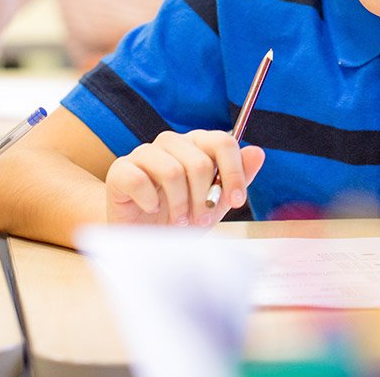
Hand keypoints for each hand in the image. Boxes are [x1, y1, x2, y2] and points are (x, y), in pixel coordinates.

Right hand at [105, 130, 264, 227]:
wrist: (142, 239)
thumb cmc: (180, 218)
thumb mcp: (215, 204)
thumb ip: (236, 178)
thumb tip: (258, 152)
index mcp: (196, 145)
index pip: (223, 141)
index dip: (234, 172)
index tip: (237, 201)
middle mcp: (170, 143)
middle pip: (198, 161)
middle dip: (204, 198)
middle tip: (201, 220)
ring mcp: (144, 154)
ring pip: (172, 172)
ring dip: (179, 205)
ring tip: (179, 221)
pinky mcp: (121, 170)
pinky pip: (139, 180)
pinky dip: (150, 202)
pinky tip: (152, 210)